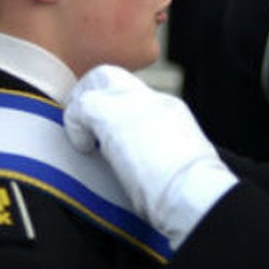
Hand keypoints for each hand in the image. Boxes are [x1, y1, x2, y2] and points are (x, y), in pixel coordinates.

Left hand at [66, 65, 236, 249]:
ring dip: (82, 106)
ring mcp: (132, 104)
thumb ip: (161, 151)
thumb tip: (146, 163)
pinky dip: (75, 127)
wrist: (193, 192)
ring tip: (82, 136)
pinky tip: (83, 148)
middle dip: (93, 95)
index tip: (108, 136)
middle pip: (113, 77)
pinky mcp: (111, 117)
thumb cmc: (191, 191)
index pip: (135, 96)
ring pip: (96, 80)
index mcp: (171, 111)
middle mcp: (152, 100)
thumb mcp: (180, 162)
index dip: (116, 111)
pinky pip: (80, 107)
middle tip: (85, 126)